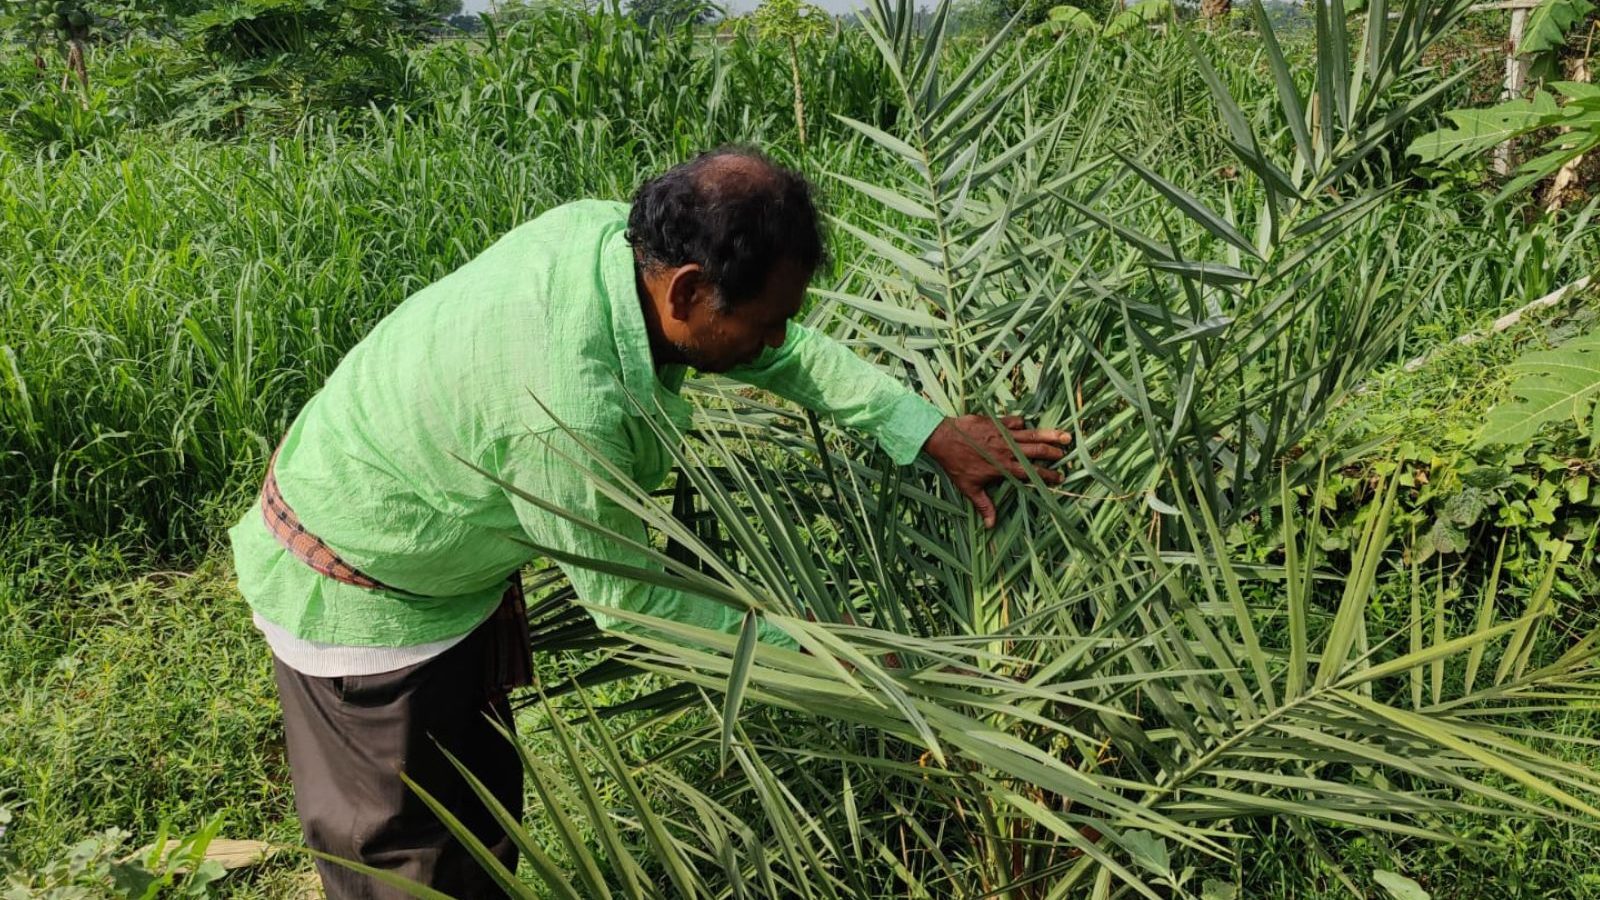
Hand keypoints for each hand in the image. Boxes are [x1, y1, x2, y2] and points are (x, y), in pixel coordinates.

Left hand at [922, 415, 1072, 527]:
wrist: (943, 438)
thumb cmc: (955, 464)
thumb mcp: (969, 487)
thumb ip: (984, 505)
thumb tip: (990, 526)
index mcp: (1004, 467)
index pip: (1031, 472)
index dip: (1047, 475)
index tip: (1059, 477)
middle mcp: (1007, 450)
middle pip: (1037, 450)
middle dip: (1054, 452)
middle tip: (1066, 454)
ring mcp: (1003, 434)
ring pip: (1031, 434)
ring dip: (1049, 434)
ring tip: (1066, 435)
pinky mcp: (996, 422)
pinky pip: (1015, 421)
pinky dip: (1022, 423)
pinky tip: (1026, 426)